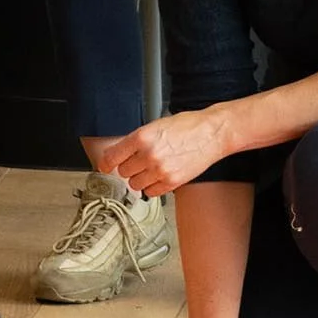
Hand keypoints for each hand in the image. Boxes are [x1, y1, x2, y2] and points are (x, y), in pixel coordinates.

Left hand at [102, 108, 226, 195]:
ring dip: (139, 179)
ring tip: (151, 169)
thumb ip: (137, 140)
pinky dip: (152, 187)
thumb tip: (119, 153)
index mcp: (142, 137)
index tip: (105, 167)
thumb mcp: (157, 125)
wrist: (212, 133)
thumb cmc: (188, 126)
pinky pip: (150, 193)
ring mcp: (160, 170)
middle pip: (123, 172)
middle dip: (128, 168)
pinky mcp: (172, 182)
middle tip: (139, 162)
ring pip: (134, 184)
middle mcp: (149, 155)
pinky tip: (159, 177)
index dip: (106, 163)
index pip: (112, 157)